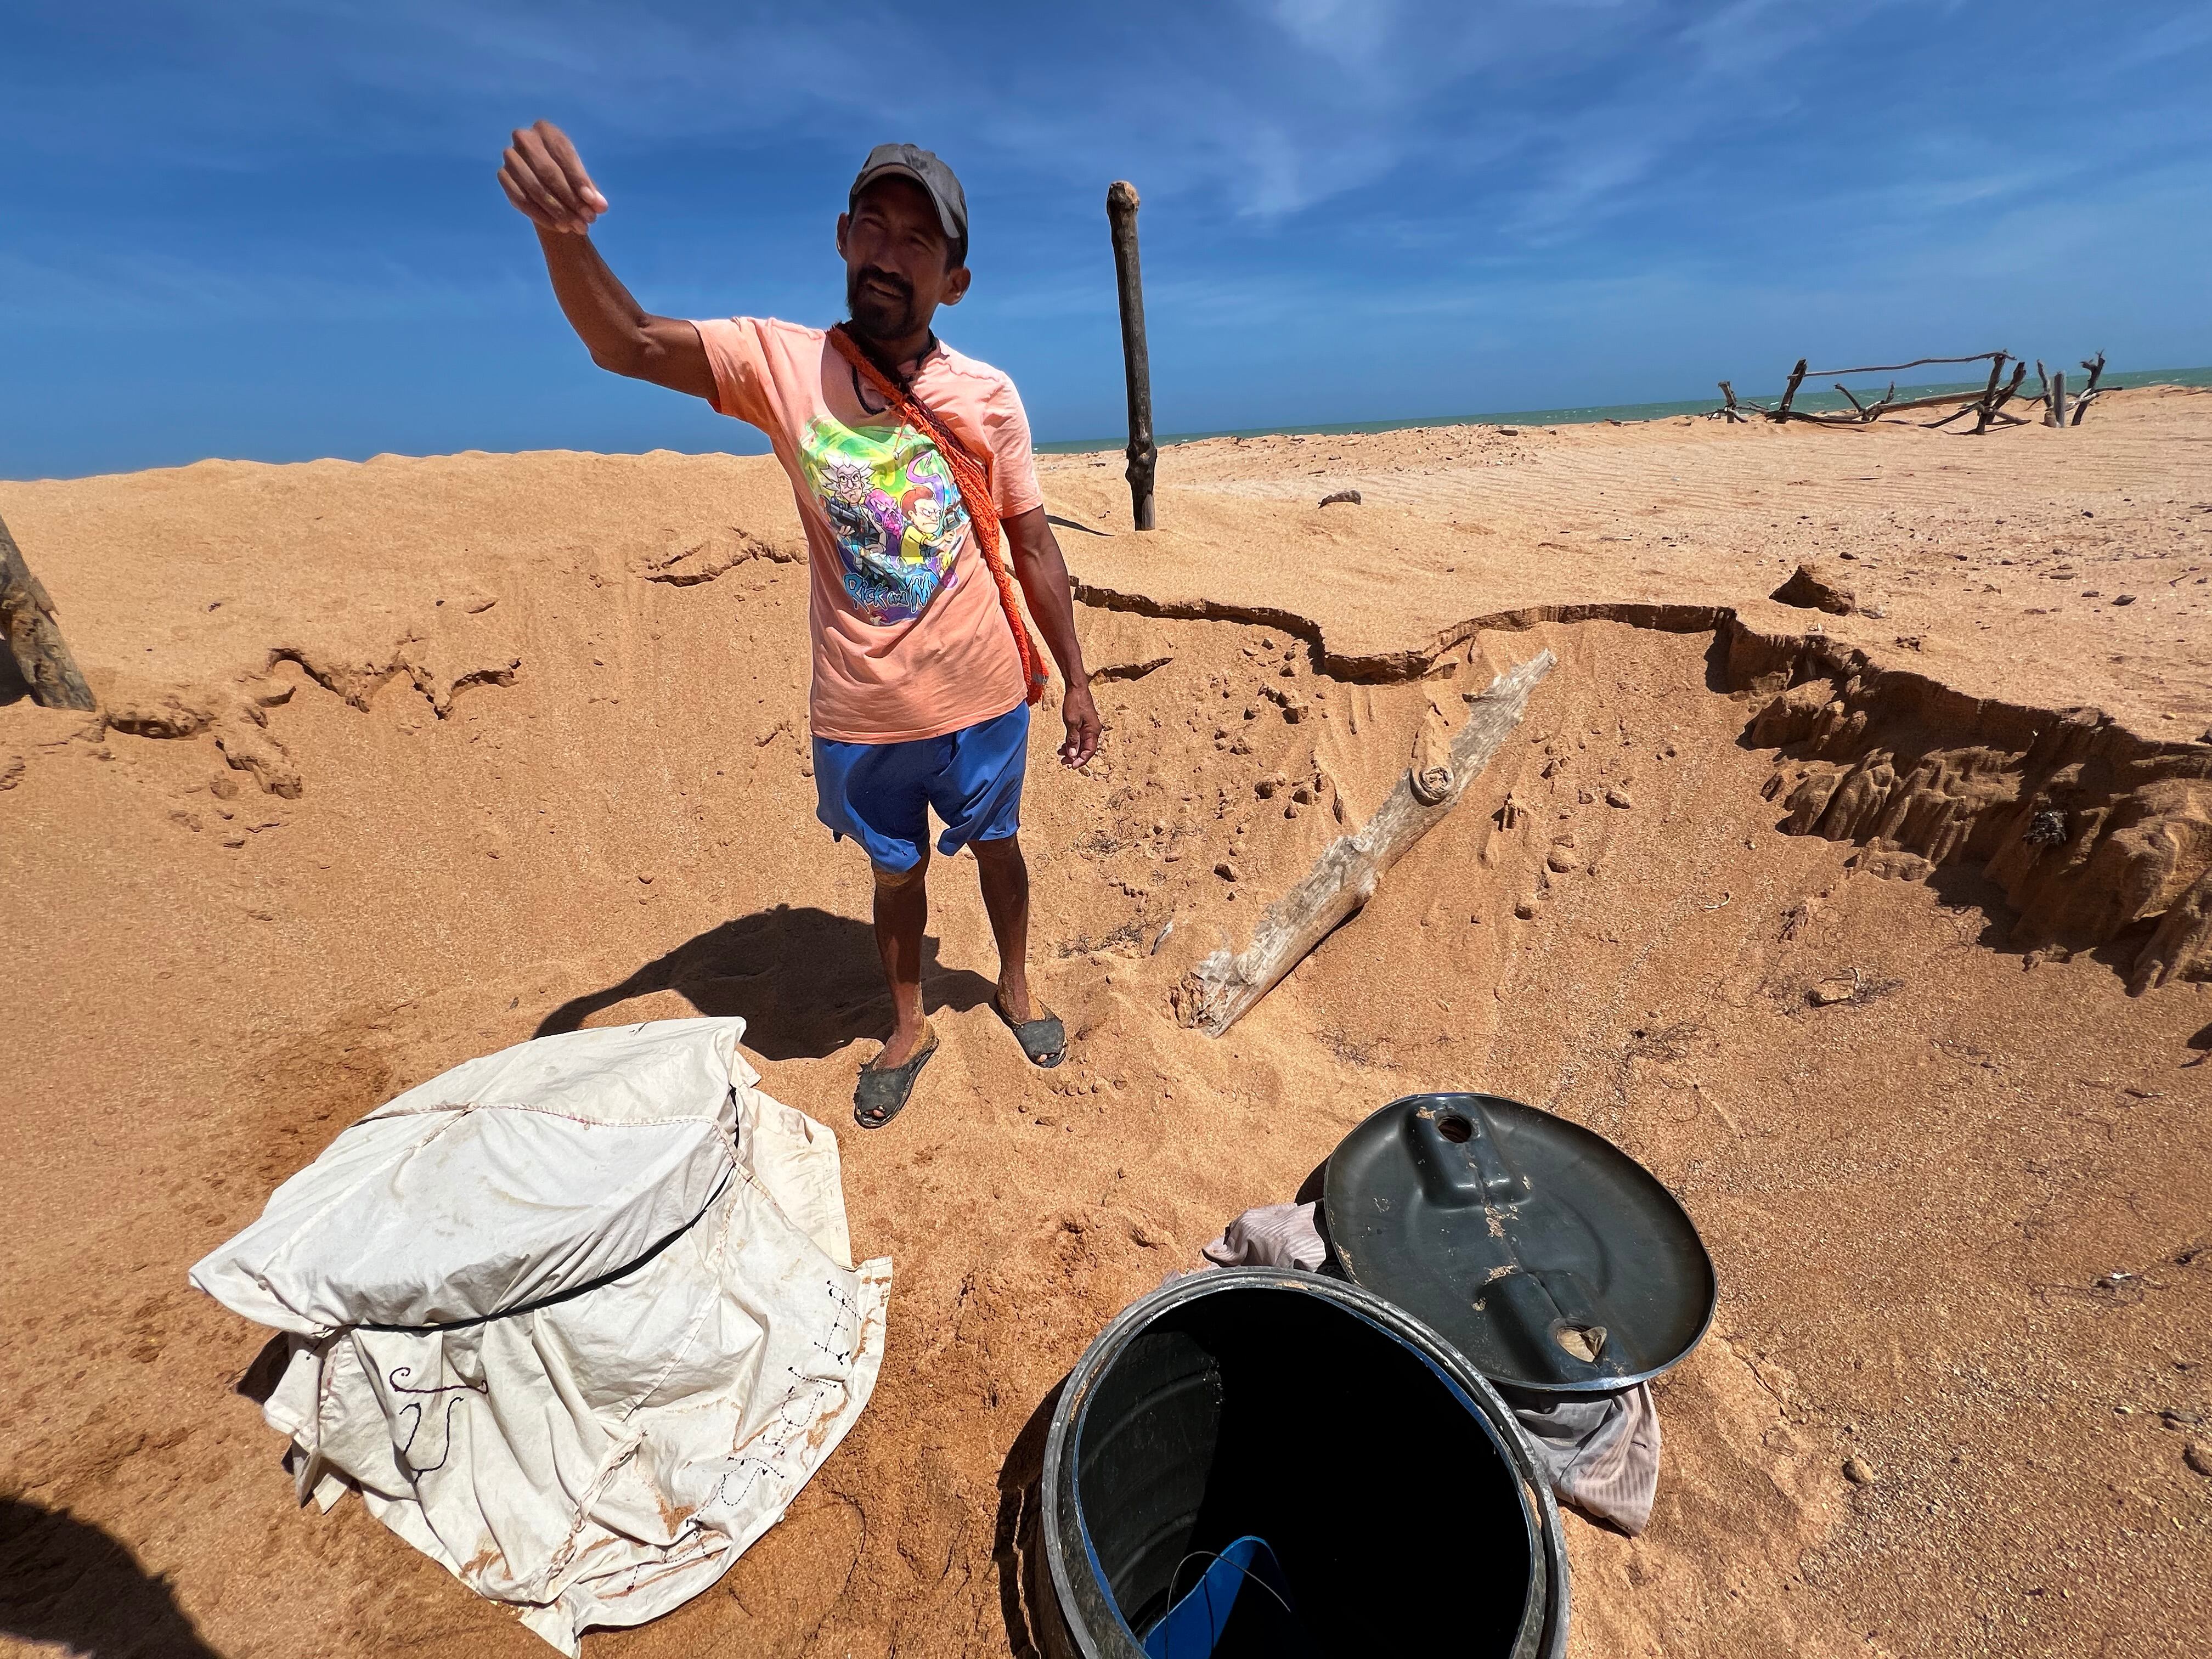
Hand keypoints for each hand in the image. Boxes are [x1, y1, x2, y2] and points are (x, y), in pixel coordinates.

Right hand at [498, 120, 607, 234]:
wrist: (544, 183)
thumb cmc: (567, 176)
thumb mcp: (581, 180)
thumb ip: (591, 191)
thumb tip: (601, 206)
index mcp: (546, 130)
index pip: (564, 155)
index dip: (580, 180)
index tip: (594, 203)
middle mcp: (524, 138)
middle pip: (548, 171)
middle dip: (570, 199)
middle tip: (588, 220)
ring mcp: (511, 157)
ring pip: (534, 187)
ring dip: (557, 211)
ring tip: (576, 227)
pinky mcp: (504, 177)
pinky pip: (521, 199)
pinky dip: (542, 216)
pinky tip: (559, 227)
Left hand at [1060, 681, 1101, 768]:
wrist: (1076, 688)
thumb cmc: (1075, 703)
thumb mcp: (1072, 722)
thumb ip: (1073, 739)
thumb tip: (1073, 754)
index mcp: (1093, 731)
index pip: (1089, 751)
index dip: (1081, 760)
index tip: (1071, 766)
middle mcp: (1093, 731)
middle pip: (1085, 749)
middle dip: (1074, 757)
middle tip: (1063, 762)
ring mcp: (1088, 727)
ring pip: (1081, 744)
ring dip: (1071, 750)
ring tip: (1060, 754)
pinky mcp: (1083, 724)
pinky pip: (1079, 737)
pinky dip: (1071, 743)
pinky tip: (1063, 746)